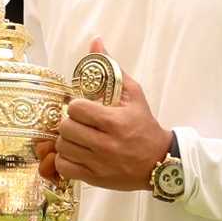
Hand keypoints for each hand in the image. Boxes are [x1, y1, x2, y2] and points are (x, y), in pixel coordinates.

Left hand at [36, 39, 171, 192]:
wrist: (158, 162)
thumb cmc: (144, 125)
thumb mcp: (134, 94)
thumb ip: (112, 68)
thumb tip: (96, 41)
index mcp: (114, 121)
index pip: (77, 109)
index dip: (76, 106)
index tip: (83, 108)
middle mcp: (105, 144)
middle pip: (66, 128)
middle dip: (69, 123)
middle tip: (78, 123)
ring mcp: (99, 164)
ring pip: (63, 147)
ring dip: (67, 140)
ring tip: (77, 137)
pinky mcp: (94, 178)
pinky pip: (64, 167)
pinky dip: (65, 159)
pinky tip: (75, 153)